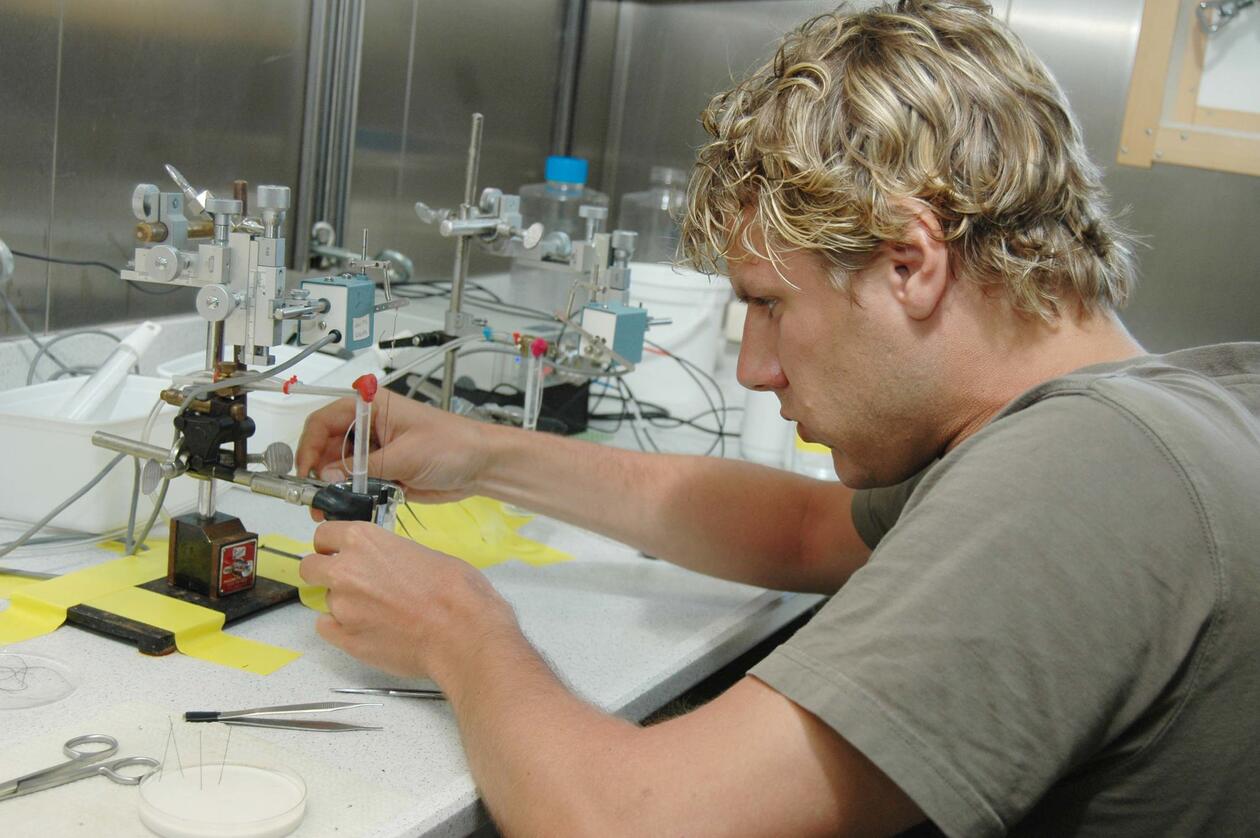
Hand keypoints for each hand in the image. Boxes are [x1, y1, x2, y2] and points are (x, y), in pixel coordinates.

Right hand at [295, 390, 491, 514]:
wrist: (480, 465)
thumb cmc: (450, 445)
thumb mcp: (405, 454)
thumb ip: (364, 466)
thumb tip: (327, 476)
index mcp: (371, 408)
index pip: (324, 420)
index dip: (309, 444)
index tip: (305, 471)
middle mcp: (368, 428)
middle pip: (326, 446)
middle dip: (316, 471)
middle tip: (312, 497)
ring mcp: (374, 451)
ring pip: (338, 468)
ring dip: (330, 487)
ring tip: (324, 509)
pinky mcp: (383, 472)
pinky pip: (355, 483)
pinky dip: (347, 495)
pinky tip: (343, 508)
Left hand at [299, 520, 517, 679]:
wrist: (461, 633)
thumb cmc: (455, 591)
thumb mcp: (424, 554)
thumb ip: (391, 556)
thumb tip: (386, 565)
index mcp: (364, 540)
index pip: (324, 534)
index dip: (333, 544)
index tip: (340, 551)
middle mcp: (345, 570)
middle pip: (310, 567)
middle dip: (324, 572)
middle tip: (349, 581)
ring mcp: (341, 607)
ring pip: (324, 600)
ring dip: (343, 602)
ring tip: (376, 611)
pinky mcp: (345, 639)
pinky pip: (327, 628)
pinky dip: (341, 627)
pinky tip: (367, 628)